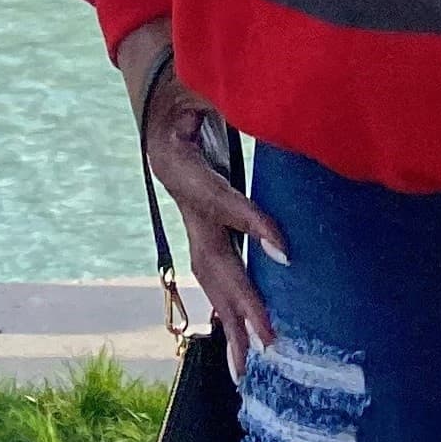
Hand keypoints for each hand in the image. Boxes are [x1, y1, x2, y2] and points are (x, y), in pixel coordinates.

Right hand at [112, 18, 287, 368]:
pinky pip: (215, 266)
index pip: (215, 196)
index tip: (285, 252)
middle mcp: (178, 194)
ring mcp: (187, 212)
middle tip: (269, 339)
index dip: (249, 223)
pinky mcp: (200, 220)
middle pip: (209, 253)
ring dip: (230, 318)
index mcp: (175, 159)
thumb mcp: (201, 74)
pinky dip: (229, 304)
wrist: (155, 84)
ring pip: (208, 271)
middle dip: (240, 298)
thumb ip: (232, 90)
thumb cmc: (183, 73)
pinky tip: (242, 342)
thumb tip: (279, 99)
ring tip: (247, 367)